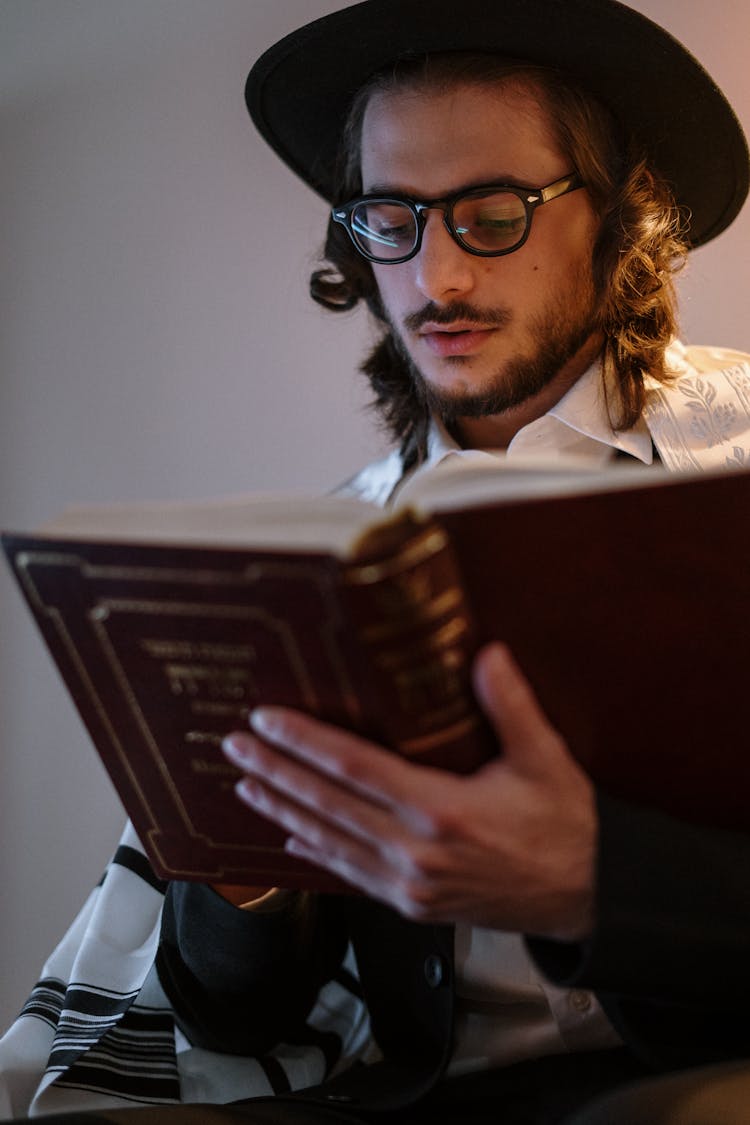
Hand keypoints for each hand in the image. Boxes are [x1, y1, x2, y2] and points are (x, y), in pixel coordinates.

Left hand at [222, 643, 596, 939]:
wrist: (585, 897)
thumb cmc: (565, 825)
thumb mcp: (545, 758)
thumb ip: (511, 705)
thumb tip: (487, 652)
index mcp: (442, 809)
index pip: (354, 766)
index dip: (304, 741)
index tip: (267, 720)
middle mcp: (416, 851)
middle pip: (328, 804)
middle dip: (276, 771)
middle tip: (235, 745)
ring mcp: (411, 884)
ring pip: (330, 842)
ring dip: (284, 811)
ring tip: (247, 785)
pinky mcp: (414, 905)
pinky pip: (352, 876)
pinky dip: (317, 854)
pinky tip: (291, 839)